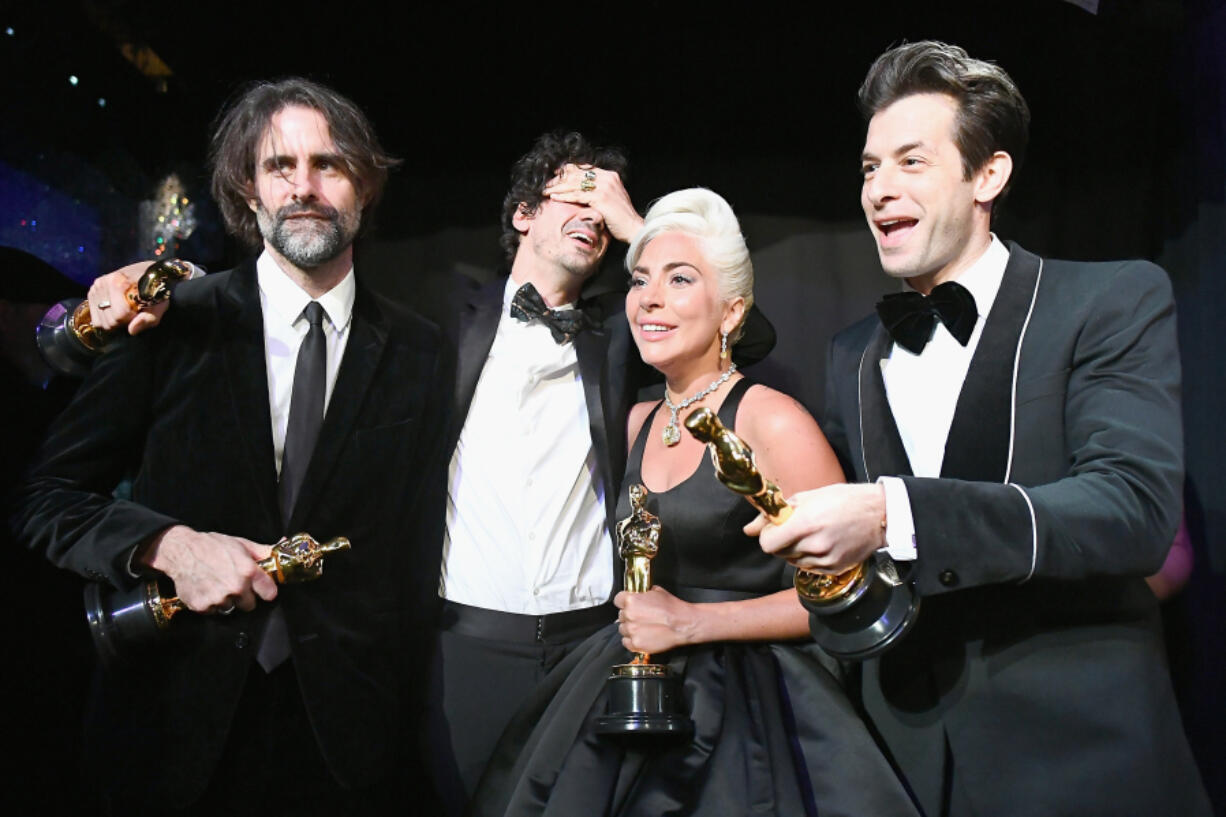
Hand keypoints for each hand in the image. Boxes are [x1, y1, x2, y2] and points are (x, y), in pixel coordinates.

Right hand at [87, 262, 168, 334]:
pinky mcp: (93, 289)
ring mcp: (97, 286)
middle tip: (132, 312)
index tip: (139, 312)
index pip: (120, 315)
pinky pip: (94, 315)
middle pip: (108, 321)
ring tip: (124, 310)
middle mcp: (106, 283)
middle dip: (122, 322)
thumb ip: (148, 319)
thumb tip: (131, 330)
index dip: (131, 319)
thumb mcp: (160, 306)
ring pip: (99, 320)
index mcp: (122, 284)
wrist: (150, 272)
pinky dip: (104, 316)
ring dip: (113, 320)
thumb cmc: (156, 290)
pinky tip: (115, 309)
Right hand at [137, 525, 275, 612]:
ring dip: (227, 601)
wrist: (182, 551)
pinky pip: (214, 612)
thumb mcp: (242, 544)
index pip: (269, 593)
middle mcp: (235, 587)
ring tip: (219, 585)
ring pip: (231, 609)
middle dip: (245, 597)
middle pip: (250, 605)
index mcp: (248, 571)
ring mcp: (218, 598)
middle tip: (234, 584)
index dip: (266, 590)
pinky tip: (207, 589)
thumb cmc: (212, 545)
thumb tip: (282, 546)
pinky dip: (211, 604)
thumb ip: (264, 551)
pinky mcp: (203, 606)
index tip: (262, 589)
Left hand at [544, 164, 643, 242]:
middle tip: (546, 184)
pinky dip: (564, 196)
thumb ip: (599, 192)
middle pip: (577, 174)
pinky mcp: (601, 198)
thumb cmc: (621, 218)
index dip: (568, 171)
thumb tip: (583, 191)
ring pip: (575, 184)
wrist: (633, 228)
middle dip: (560, 179)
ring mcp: (604, 187)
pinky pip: (577, 195)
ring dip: (558, 187)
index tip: (555, 176)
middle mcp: (607, 178)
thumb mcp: (610, 199)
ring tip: (545, 190)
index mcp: (610, 175)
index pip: (584, 169)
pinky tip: (554, 197)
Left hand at [615, 586, 700, 654]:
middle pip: (621, 616)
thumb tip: (638, 595)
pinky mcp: (636, 644)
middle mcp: (628, 615)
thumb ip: (642, 593)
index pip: (618, 600)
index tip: (629, 605)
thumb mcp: (656, 591)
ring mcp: (631, 631)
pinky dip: (632, 640)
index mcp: (631, 600)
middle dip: (629, 616)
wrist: (683, 624)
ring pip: (623, 629)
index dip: (624, 602)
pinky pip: (626, 642)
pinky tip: (642, 636)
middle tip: (641, 617)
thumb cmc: (672, 607)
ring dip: (630, 629)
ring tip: (643, 628)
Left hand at [748, 483, 886, 573]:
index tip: (775, 527)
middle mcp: (814, 545)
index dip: (767, 535)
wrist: (878, 514)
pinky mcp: (834, 569)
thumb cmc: (842, 500)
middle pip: (778, 553)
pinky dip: (809, 558)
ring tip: (811, 534)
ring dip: (794, 550)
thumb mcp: (806, 498)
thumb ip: (774, 515)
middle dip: (780, 541)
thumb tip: (748, 529)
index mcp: (805, 524)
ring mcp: (824, 560)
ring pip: (792, 561)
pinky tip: (822, 543)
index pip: (767, 544)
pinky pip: (808, 568)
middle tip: (794, 528)